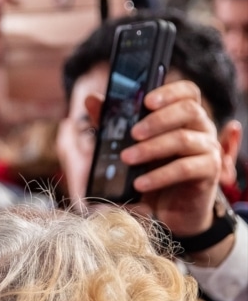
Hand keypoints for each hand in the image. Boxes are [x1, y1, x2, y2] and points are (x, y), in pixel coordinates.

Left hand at [84, 80, 230, 261]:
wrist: (169, 208)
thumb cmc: (150, 170)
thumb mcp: (128, 145)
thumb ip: (113, 122)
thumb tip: (92, 99)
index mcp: (184, 115)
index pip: (187, 91)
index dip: (169, 91)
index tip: (145, 100)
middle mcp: (201, 127)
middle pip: (188, 110)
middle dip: (157, 120)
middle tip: (132, 133)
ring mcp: (207, 148)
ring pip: (184, 138)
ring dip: (152, 148)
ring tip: (127, 159)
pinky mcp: (209, 171)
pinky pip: (186, 168)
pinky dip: (160, 175)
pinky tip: (140, 184)